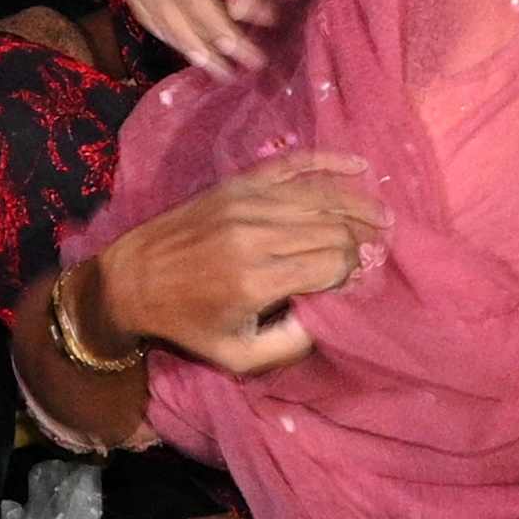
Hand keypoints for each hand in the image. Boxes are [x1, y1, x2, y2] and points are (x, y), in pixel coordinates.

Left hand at [87, 153, 384, 372]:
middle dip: (364, 241)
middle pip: (333, 231)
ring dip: (359, 206)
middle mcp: (256, 236)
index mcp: (256, 281)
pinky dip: (330, 162)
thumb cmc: (188, 324)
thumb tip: (332, 314)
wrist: (132, 280)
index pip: (332, 266)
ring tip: (386, 219)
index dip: (355, 273)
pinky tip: (360, 168)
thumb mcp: (236, 356)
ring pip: (321, 197)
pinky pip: (294, 164)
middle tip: (385, 250)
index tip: (363, 281)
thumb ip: (289, 344)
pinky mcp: (238, 184)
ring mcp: (247, 203)